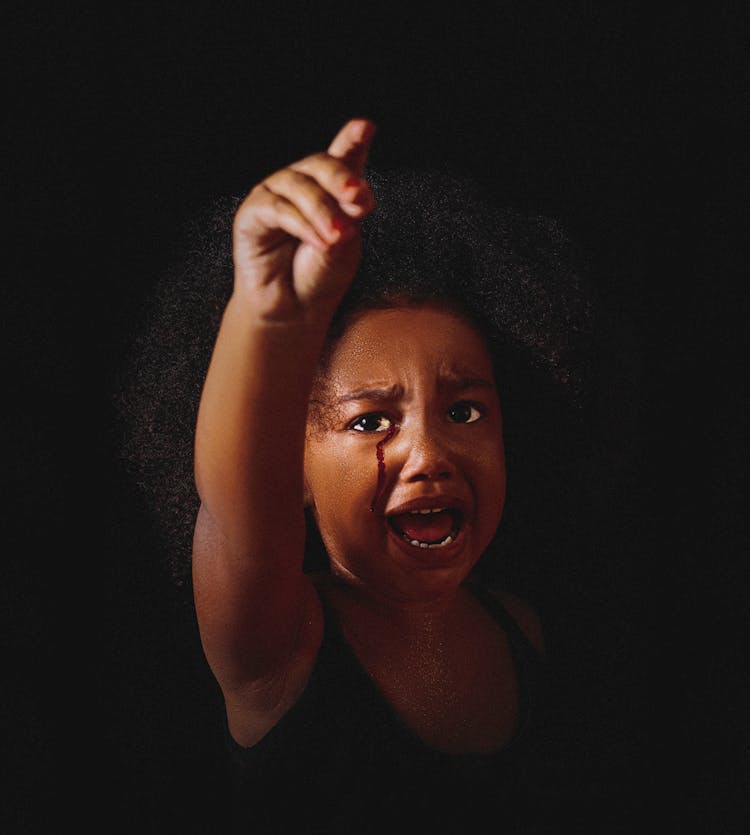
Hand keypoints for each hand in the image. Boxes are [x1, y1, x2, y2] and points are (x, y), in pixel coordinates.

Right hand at [232, 118, 375, 320]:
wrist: (295, 309)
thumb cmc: (322, 274)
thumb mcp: (346, 242)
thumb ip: (349, 215)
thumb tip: (353, 195)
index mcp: (330, 188)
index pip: (343, 156)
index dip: (351, 139)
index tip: (365, 127)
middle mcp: (302, 184)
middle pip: (321, 165)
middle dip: (342, 179)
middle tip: (357, 197)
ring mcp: (275, 196)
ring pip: (300, 187)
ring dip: (323, 211)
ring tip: (338, 236)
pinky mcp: (253, 215)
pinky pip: (278, 209)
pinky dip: (302, 224)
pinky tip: (319, 241)